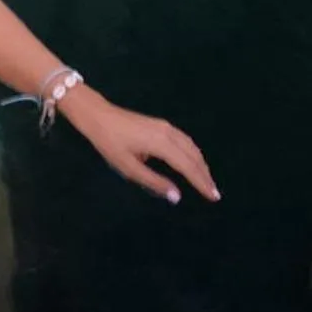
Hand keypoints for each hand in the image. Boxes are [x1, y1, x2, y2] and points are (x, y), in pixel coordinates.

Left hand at [61, 87, 219, 204]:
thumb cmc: (109, 143)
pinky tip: (193, 161)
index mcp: (161, 144)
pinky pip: (184, 140)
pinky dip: (193, 153)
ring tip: (206, 180)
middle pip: (193, 156)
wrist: (97, 115)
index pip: (188, 167)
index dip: (201, 182)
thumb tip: (177, 197)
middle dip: (205, 175)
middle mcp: (168, 133)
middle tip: (214, 193)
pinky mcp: (161, 124)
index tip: (213, 197)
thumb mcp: (129, 167)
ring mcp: (165, 126)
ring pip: (191, 146)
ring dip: (200, 163)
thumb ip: (154, 182)